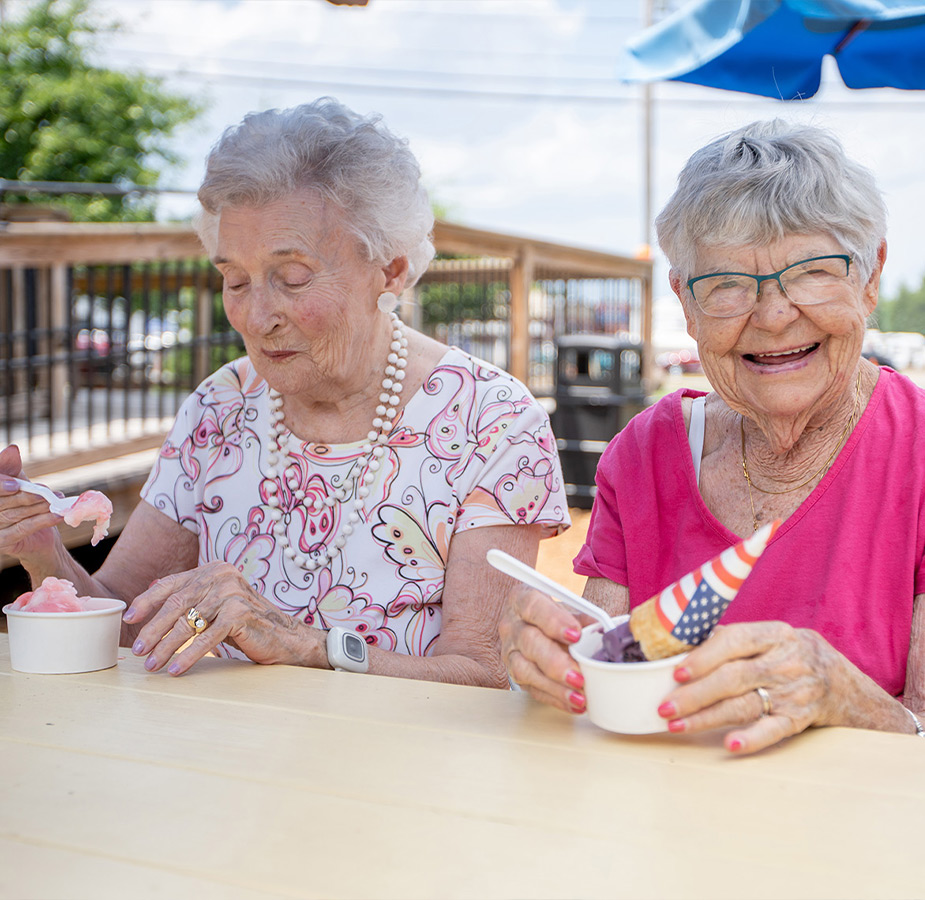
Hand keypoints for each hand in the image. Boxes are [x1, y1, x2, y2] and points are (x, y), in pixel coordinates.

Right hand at [0, 445, 61, 562]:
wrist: (41, 535)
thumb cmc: (27, 504)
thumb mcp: (20, 483)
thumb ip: (12, 467)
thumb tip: (12, 449)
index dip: (0, 484)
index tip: (16, 483)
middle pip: (2, 502)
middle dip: (27, 496)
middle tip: (47, 493)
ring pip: (14, 514)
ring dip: (39, 507)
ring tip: (58, 503)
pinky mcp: (2, 542)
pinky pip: (23, 529)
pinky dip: (43, 520)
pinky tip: (58, 515)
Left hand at [123, 561, 316, 675]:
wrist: (287, 637)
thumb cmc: (248, 624)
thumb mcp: (217, 605)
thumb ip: (191, 596)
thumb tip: (149, 591)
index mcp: (215, 570)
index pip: (173, 583)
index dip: (148, 601)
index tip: (129, 618)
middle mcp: (223, 576)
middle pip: (177, 603)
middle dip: (153, 629)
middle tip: (139, 649)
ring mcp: (232, 593)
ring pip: (188, 622)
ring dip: (166, 646)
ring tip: (152, 664)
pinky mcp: (240, 614)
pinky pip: (206, 637)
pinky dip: (188, 655)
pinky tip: (176, 669)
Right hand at [498, 583, 589, 713]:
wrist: (535, 626)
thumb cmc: (554, 616)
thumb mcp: (569, 609)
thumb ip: (585, 618)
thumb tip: (607, 632)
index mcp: (523, 599)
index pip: (533, 606)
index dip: (554, 621)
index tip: (576, 635)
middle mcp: (511, 624)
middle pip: (529, 642)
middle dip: (555, 662)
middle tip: (579, 677)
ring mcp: (510, 651)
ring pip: (524, 669)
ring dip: (553, 686)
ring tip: (578, 697)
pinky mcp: (513, 673)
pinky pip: (531, 689)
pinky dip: (554, 698)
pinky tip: (573, 703)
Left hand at [657, 621, 837, 753]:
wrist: (841, 683)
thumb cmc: (788, 654)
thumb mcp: (768, 637)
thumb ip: (730, 639)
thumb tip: (680, 645)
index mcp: (773, 635)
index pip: (734, 641)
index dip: (704, 657)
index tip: (676, 672)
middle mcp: (784, 663)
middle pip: (733, 678)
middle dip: (695, 694)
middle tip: (665, 706)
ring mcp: (792, 693)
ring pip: (744, 706)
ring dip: (706, 717)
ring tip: (675, 724)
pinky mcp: (797, 720)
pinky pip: (772, 731)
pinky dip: (750, 739)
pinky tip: (728, 744)